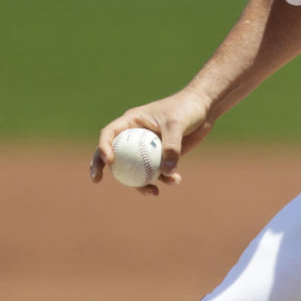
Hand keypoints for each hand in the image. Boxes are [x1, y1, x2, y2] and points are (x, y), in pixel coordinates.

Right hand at [90, 87, 213, 196]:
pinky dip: (163, 179)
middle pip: (113, 153)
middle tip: (97, 180)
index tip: (109, 160)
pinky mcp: (160, 157)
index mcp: (131, 122)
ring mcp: (146, 148)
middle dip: (101, 168)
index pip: (109, 134)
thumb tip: (166, 172)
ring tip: (154, 192)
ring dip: (141, 184)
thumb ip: (171, 146)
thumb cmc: (186, 109)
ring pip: (134, 169)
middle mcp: (135, 136)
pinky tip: (175, 181)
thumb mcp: (177, 124)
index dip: (103, 147)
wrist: (204, 109)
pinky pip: (156, 172)